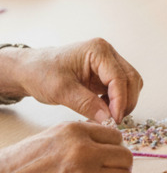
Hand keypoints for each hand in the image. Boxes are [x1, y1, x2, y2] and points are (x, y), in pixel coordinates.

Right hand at [0, 122, 131, 172]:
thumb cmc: (14, 170)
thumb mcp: (48, 140)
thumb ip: (79, 139)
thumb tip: (106, 145)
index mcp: (75, 131)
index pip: (117, 138)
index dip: (111, 153)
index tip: (103, 163)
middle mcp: (84, 150)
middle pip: (125, 159)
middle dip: (117, 171)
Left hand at [3, 39, 142, 122]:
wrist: (29, 70)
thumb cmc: (41, 73)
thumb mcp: (61, 90)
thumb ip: (86, 104)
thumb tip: (107, 119)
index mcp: (98, 51)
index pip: (119, 77)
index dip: (120, 100)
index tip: (114, 119)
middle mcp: (108, 54)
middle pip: (131, 79)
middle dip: (126, 101)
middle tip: (114, 121)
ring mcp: (109, 63)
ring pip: (130, 83)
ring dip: (124, 101)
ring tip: (108, 116)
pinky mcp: (106, 73)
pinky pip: (122, 87)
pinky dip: (118, 101)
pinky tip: (104, 110)